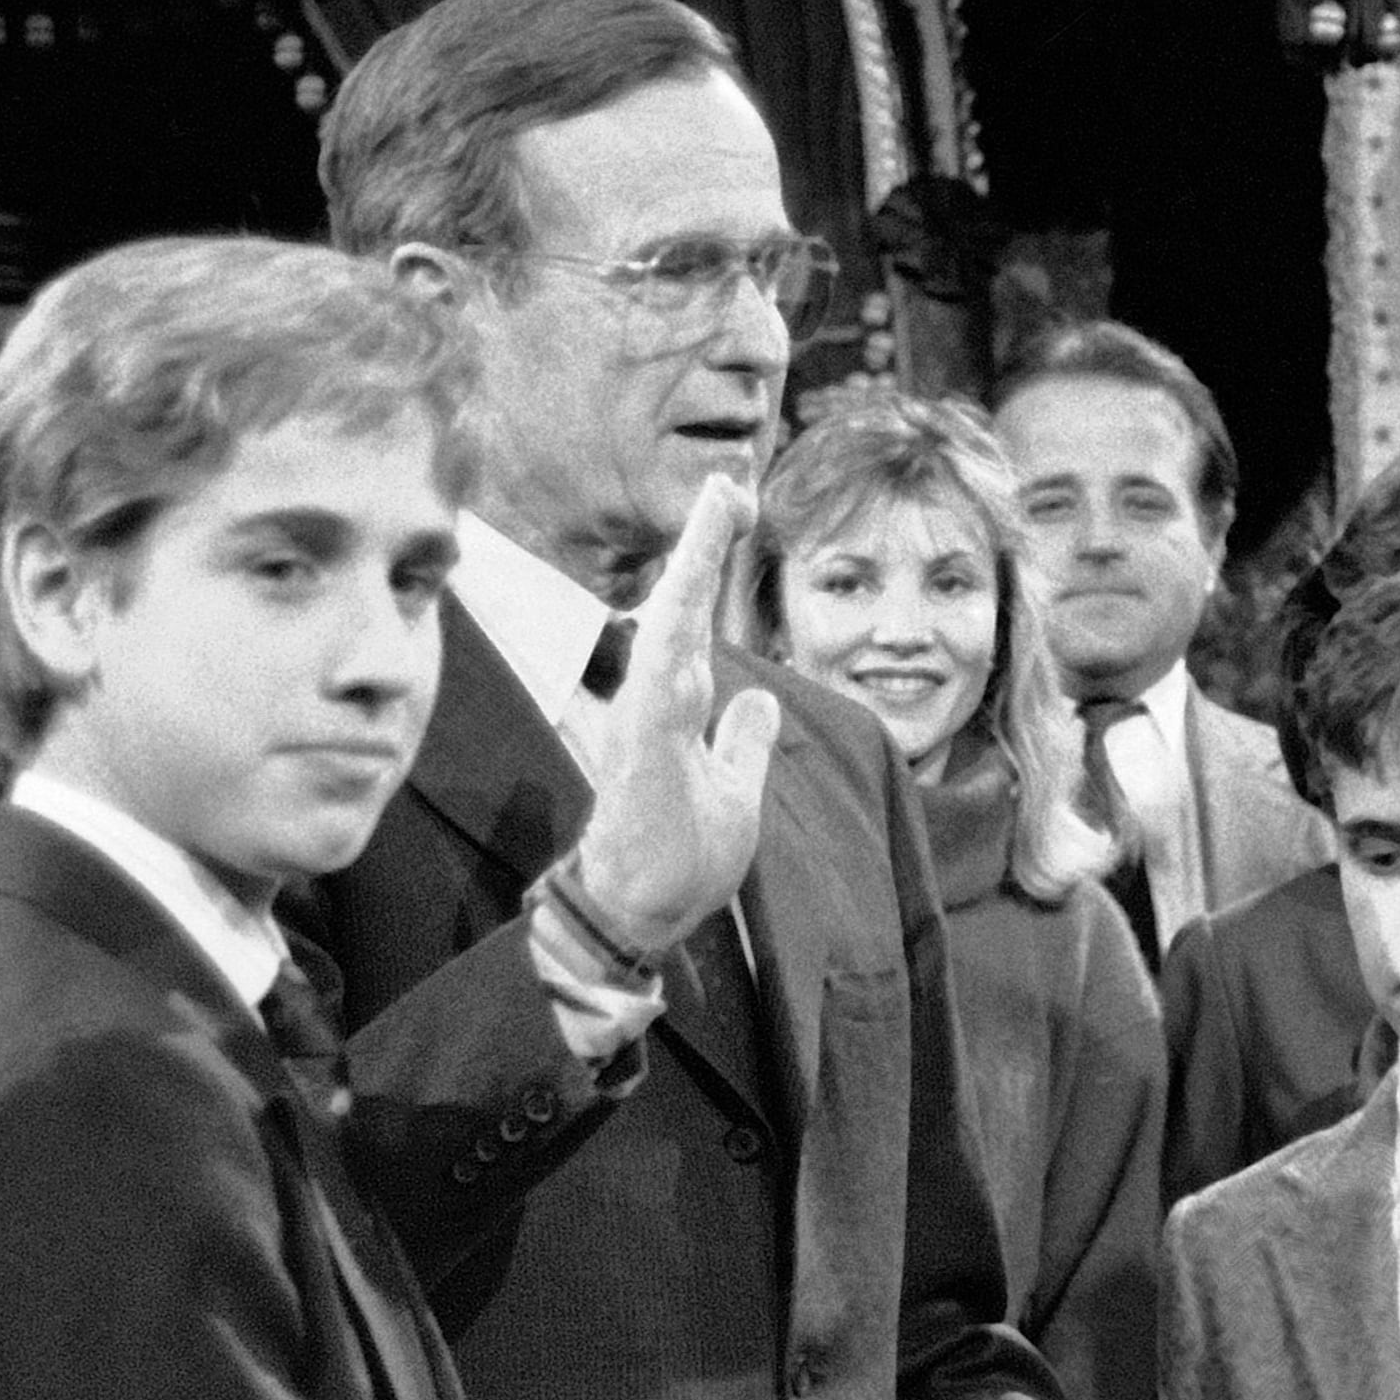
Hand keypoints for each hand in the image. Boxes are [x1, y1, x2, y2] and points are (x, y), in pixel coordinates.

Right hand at [549, 473, 783, 954]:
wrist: (643, 919)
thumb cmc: (679, 862)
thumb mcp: (734, 793)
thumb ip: (742, 744)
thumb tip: (761, 701)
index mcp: (676, 707)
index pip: (694, 620)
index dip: (709, 564)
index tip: (729, 504)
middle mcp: (655, 703)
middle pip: (679, 606)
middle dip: (702, 542)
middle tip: (727, 480)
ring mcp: (642, 723)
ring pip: (666, 628)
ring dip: (691, 567)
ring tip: (715, 506)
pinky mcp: (638, 752)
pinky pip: (654, 681)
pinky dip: (669, 635)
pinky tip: (682, 592)